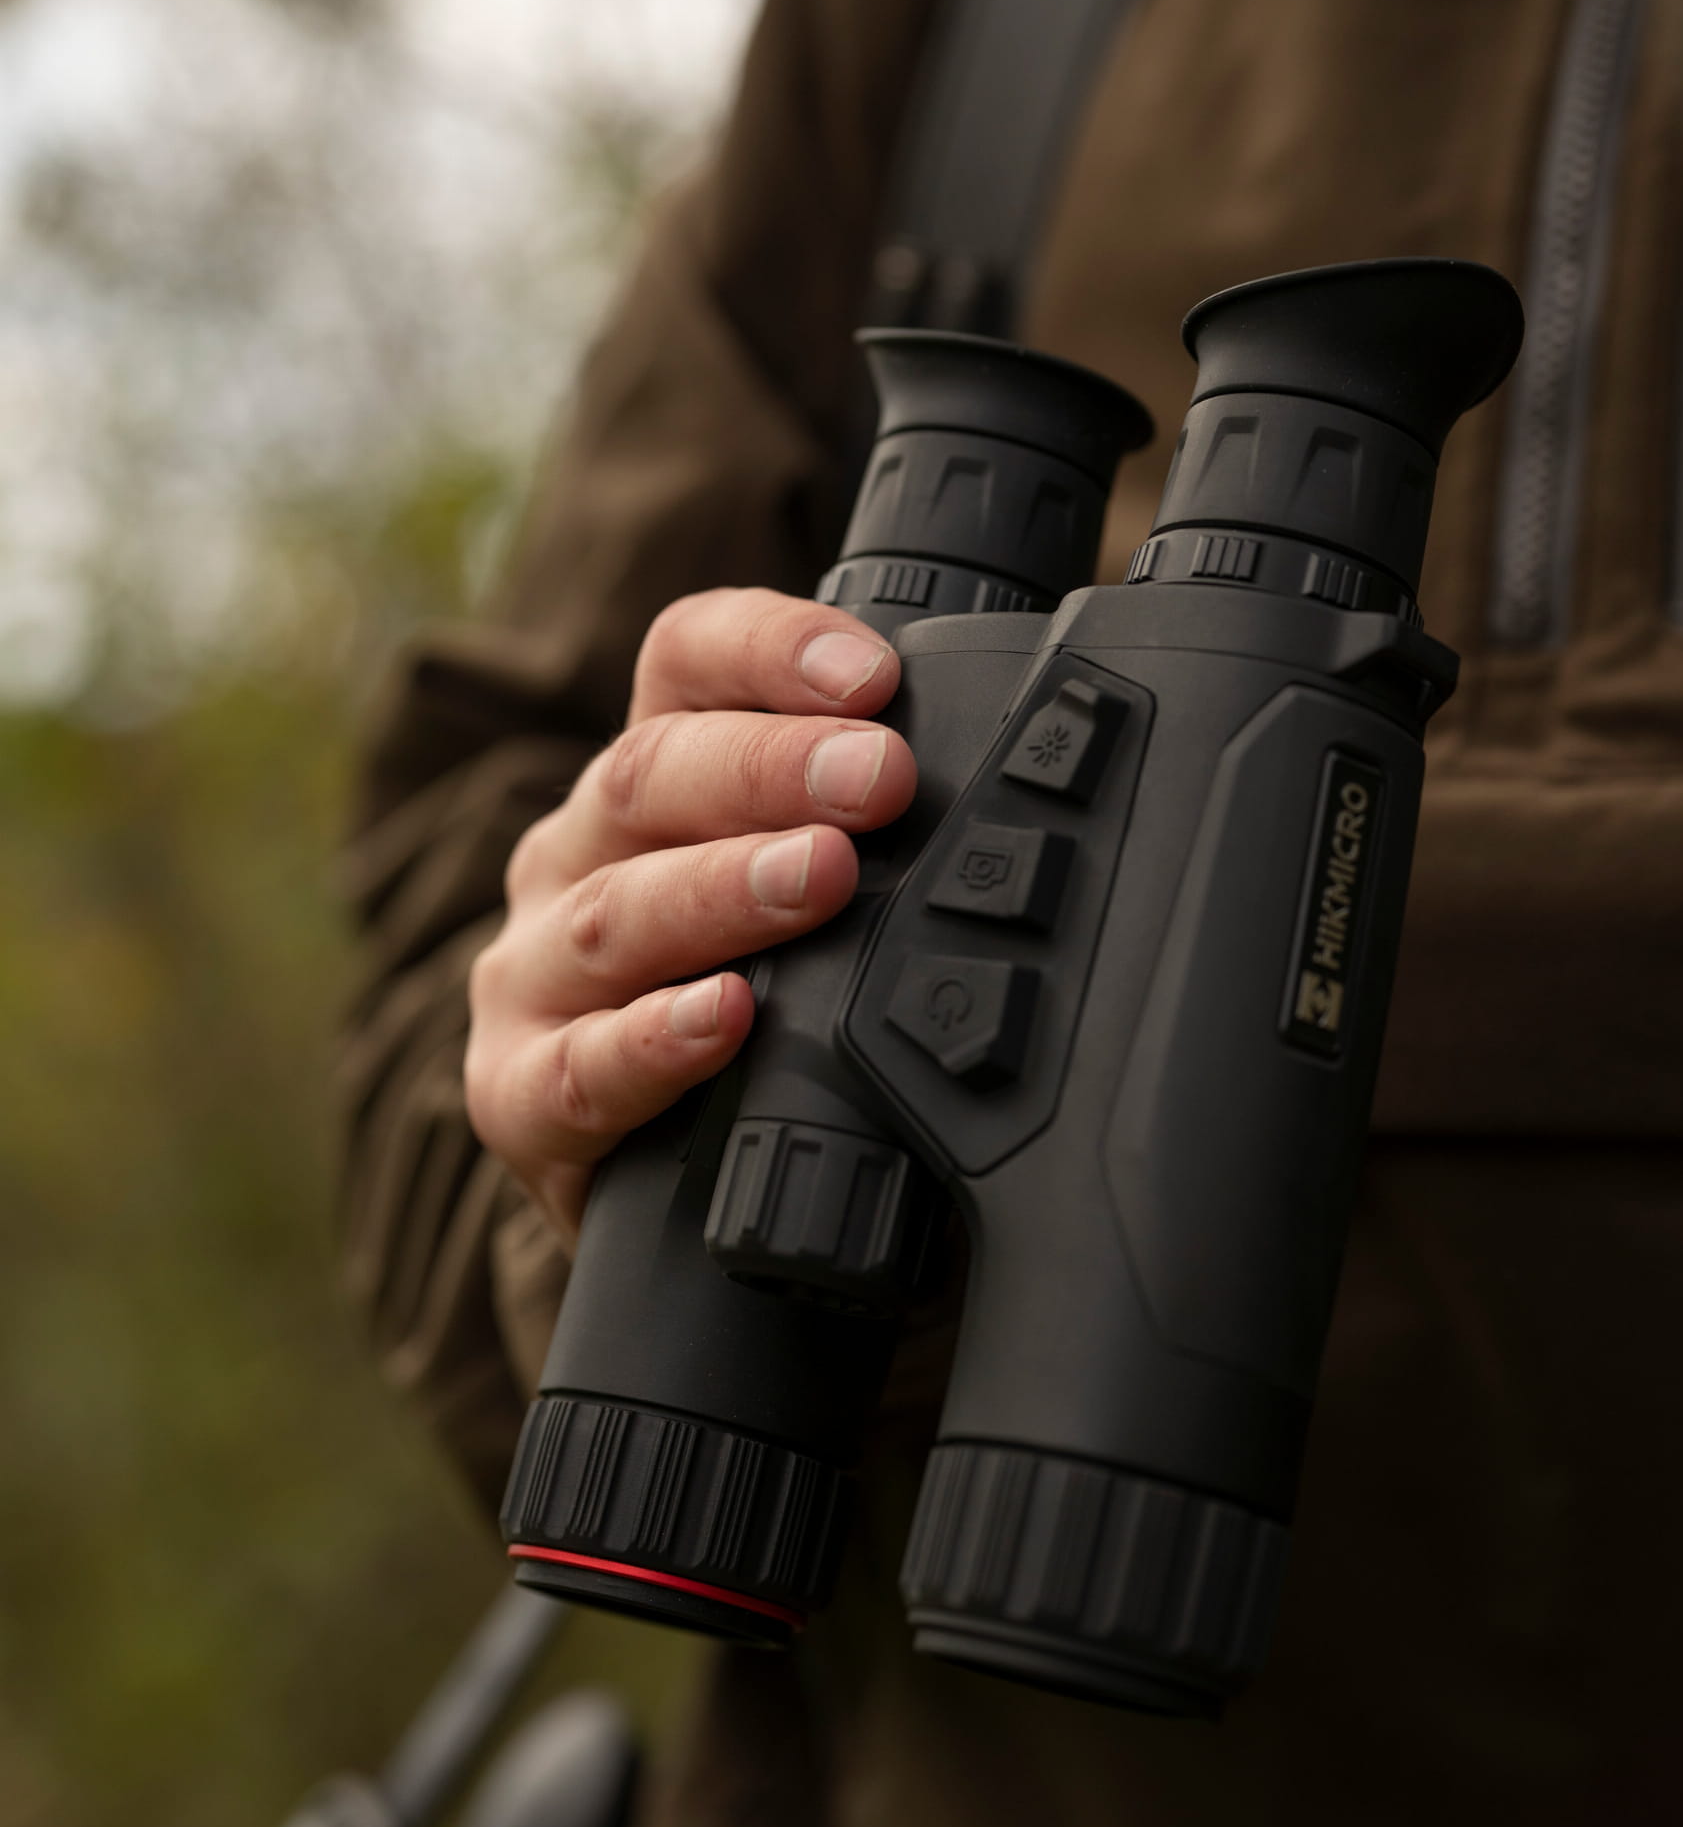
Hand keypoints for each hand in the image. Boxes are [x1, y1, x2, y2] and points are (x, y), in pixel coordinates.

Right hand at [465, 587, 914, 1243]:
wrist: (655, 1177)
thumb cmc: (750, 1006)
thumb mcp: (809, 894)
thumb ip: (870, 832)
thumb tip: (1019, 788)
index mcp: (650, 781)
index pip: (687, 664)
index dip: (771, 649)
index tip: (873, 675)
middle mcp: (579, 855)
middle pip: (651, 774)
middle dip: (772, 769)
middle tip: (877, 777)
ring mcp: (535, 975)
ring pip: (615, 910)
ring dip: (723, 887)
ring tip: (821, 878)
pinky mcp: (520, 1094)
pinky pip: (577, 1067)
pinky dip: (651, 1041)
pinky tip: (721, 1020)